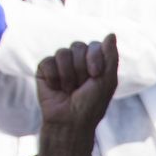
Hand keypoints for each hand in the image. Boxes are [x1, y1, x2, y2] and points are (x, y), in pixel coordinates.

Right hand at [36, 34, 118, 155]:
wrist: (70, 121)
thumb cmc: (91, 104)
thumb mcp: (107, 80)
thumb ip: (111, 56)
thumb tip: (111, 34)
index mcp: (94, 60)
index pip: (94, 45)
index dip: (94, 59)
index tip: (95, 75)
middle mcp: (77, 60)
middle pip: (78, 46)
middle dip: (81, 68)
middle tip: (81, 86)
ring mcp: (60, 64)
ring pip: (63, 52)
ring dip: (68, 75)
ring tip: (68, 89)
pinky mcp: (44, 70)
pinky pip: (48, 61)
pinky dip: (54, 77)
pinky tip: (56, 88)